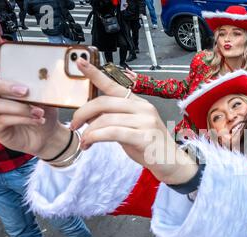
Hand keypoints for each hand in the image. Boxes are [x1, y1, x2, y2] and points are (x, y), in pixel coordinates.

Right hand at [0, 23, 67, 158]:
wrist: (49, 134)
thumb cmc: (44, 111)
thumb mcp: (47, 95)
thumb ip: (43, 82)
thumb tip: (53, 68)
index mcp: (7, 81)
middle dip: (5, 86)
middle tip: (25, 91)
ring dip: (19, 108)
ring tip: (39, 111)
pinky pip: (3, 121)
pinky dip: (22, 119)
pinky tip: (36, 119)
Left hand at [71, 59, 197, 184]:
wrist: (172, 163)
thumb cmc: (150, 147)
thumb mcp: (129, 129)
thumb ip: (113, 120)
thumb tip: (88, 116)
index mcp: (139, 103)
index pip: (114, 84)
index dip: (95, 74)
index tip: (79, 62)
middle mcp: (143, 108)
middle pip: (104, 102)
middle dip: (83, 113)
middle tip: (74, 125)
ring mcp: (145, 122)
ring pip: (106, 119)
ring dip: (88, 131)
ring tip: (83, 141)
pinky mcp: (145, 137)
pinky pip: (113, 132)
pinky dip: (96, 137)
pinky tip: (89, 144)